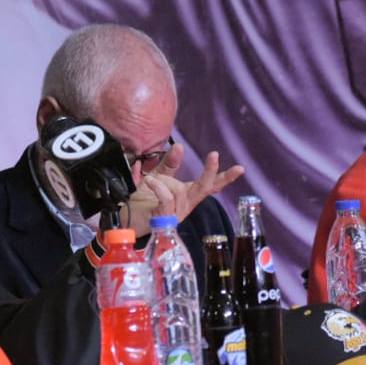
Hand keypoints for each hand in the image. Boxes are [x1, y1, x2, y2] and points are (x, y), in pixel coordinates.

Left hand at [124, 147, 244, 236]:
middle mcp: (185, 205)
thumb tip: (181, 146)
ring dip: (162, 181)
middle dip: (212, 172)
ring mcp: (176, 213)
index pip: (210, 186)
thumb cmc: (143, 200)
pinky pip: (167, 199)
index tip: (239, 168)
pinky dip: (158, 187)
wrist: (126, 218)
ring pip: (179, 190)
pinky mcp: (164, 218)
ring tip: (149, 180)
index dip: (224, 177)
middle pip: (205, 189)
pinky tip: (148, 182)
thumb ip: (169, 164)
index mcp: (187, 195)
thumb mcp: (157, 177)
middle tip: (215, 155)